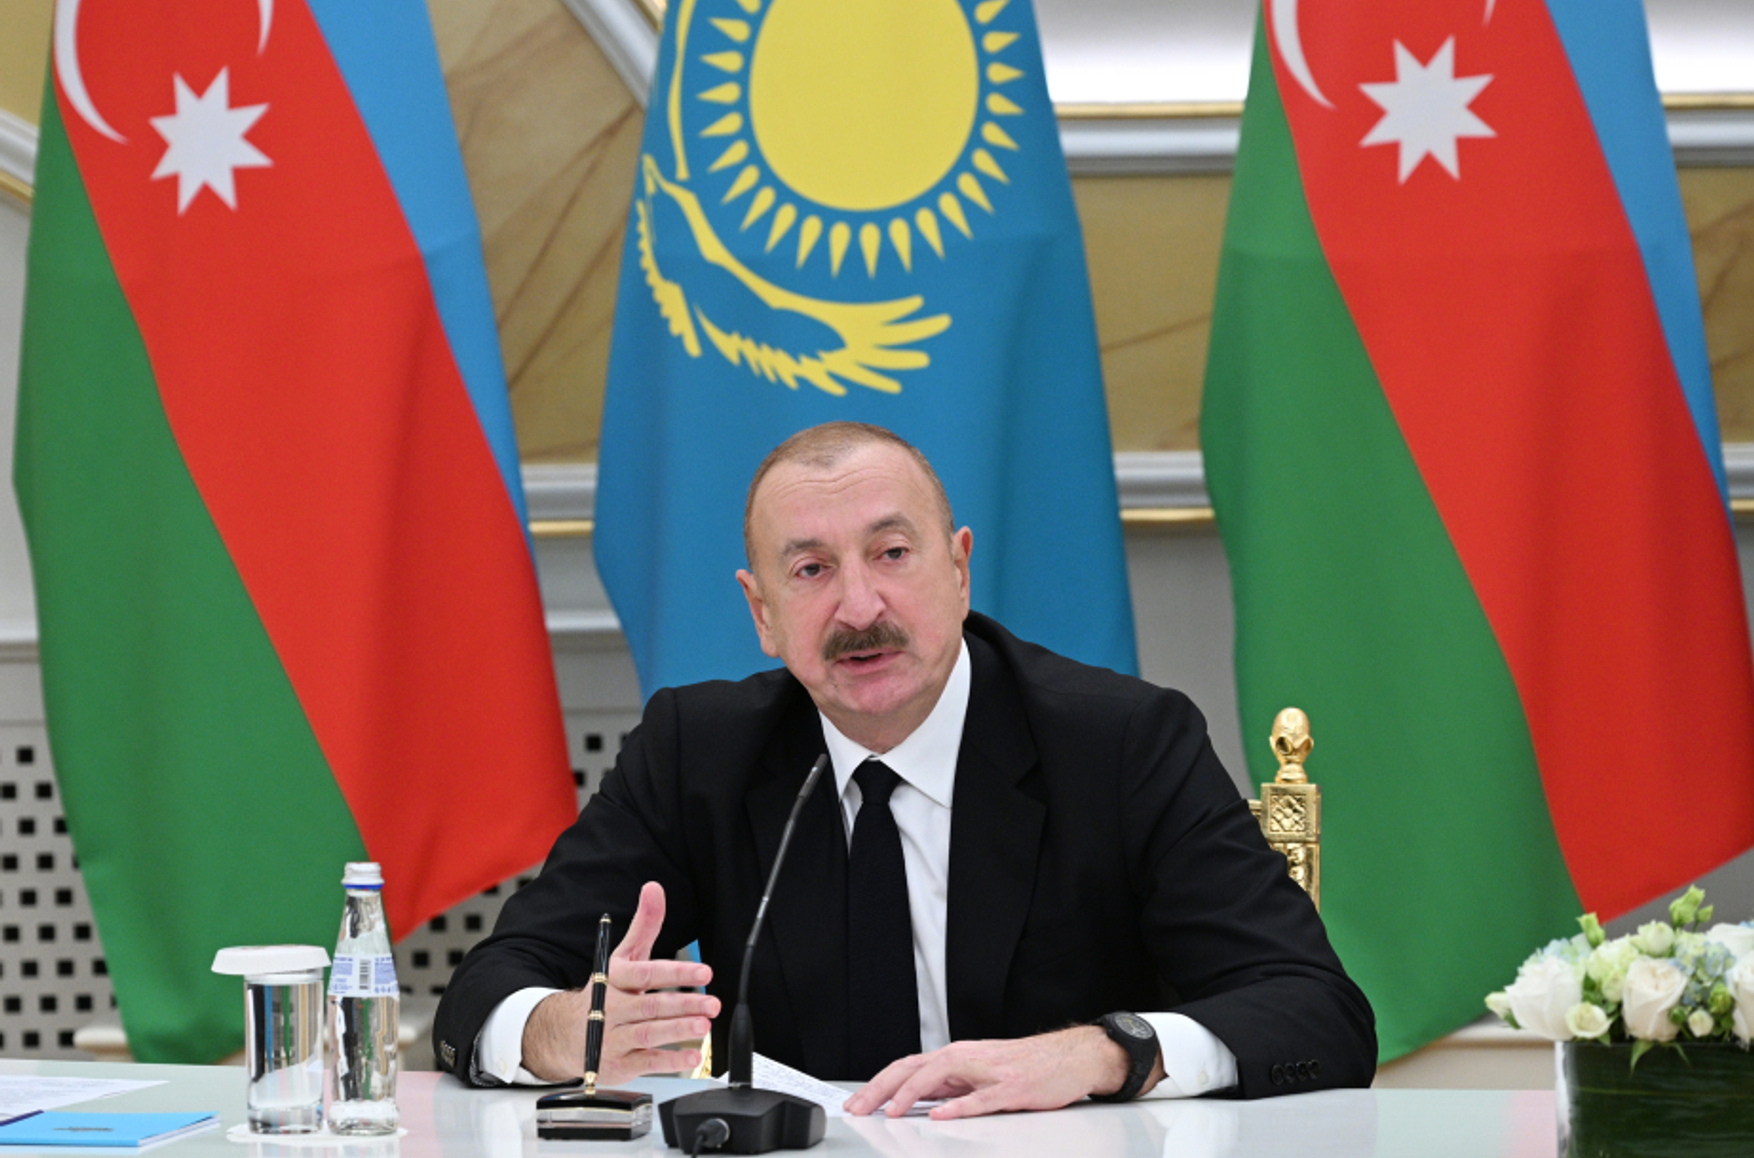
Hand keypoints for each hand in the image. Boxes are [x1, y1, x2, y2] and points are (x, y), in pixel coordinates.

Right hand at [520, 881, 719, 1083]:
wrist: (563, 1034)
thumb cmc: (604, 993)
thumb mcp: (622, 958)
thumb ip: (644, 925)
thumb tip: (654, 888)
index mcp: (614, 980)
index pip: (646, 973)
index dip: (677, 972)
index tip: (704, 971)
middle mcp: (612, 1009)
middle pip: (650, 1006)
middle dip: (683, 1004)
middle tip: (711, 1003)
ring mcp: (613, 1038)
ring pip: (648, 1034)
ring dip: (678, 1030)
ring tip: (703, 1026)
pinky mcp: (619, 1063)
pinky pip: (646, 1061)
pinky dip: (670, 1061)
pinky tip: (692, 1057)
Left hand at [843, 1026, 1162, 1119]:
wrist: (1070, 1057)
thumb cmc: (1025, 1066)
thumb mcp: (978, 1074)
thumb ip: (948, 1085)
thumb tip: (913, 1101)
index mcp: (957, 1057)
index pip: (907, 1066)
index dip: (878, 1084)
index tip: (856, 1103)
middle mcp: (967, 1058)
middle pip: (914, 1068)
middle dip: (881, 1088)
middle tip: (859, 1108)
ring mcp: (989, 1072)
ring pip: (941, 1076)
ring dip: (911, 1093)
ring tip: (891, 1110)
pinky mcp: (1012, 1087)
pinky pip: (981, 1098)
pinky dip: (959, 1106)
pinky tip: (941, 1115)